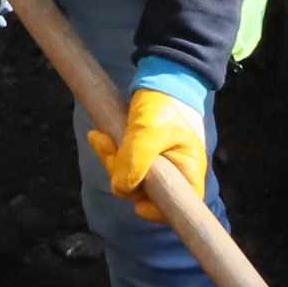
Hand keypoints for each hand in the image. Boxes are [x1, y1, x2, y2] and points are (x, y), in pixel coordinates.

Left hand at [87, 85, 210, 223]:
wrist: (164, 74)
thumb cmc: (164, 104)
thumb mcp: (147, 133)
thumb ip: (134, 164)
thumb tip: (121, 188)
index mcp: (188, 171)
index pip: (178, 207)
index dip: (157, 212)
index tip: (137, 206)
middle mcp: (176, 171)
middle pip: (147, 193)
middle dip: (123, 177)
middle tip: (110, 152)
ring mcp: (161, 162)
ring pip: (132, 177)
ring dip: (113, 161)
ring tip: (100, 137)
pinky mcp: (146, 152)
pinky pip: (126, 162)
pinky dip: (112, 152)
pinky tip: (99, 137)